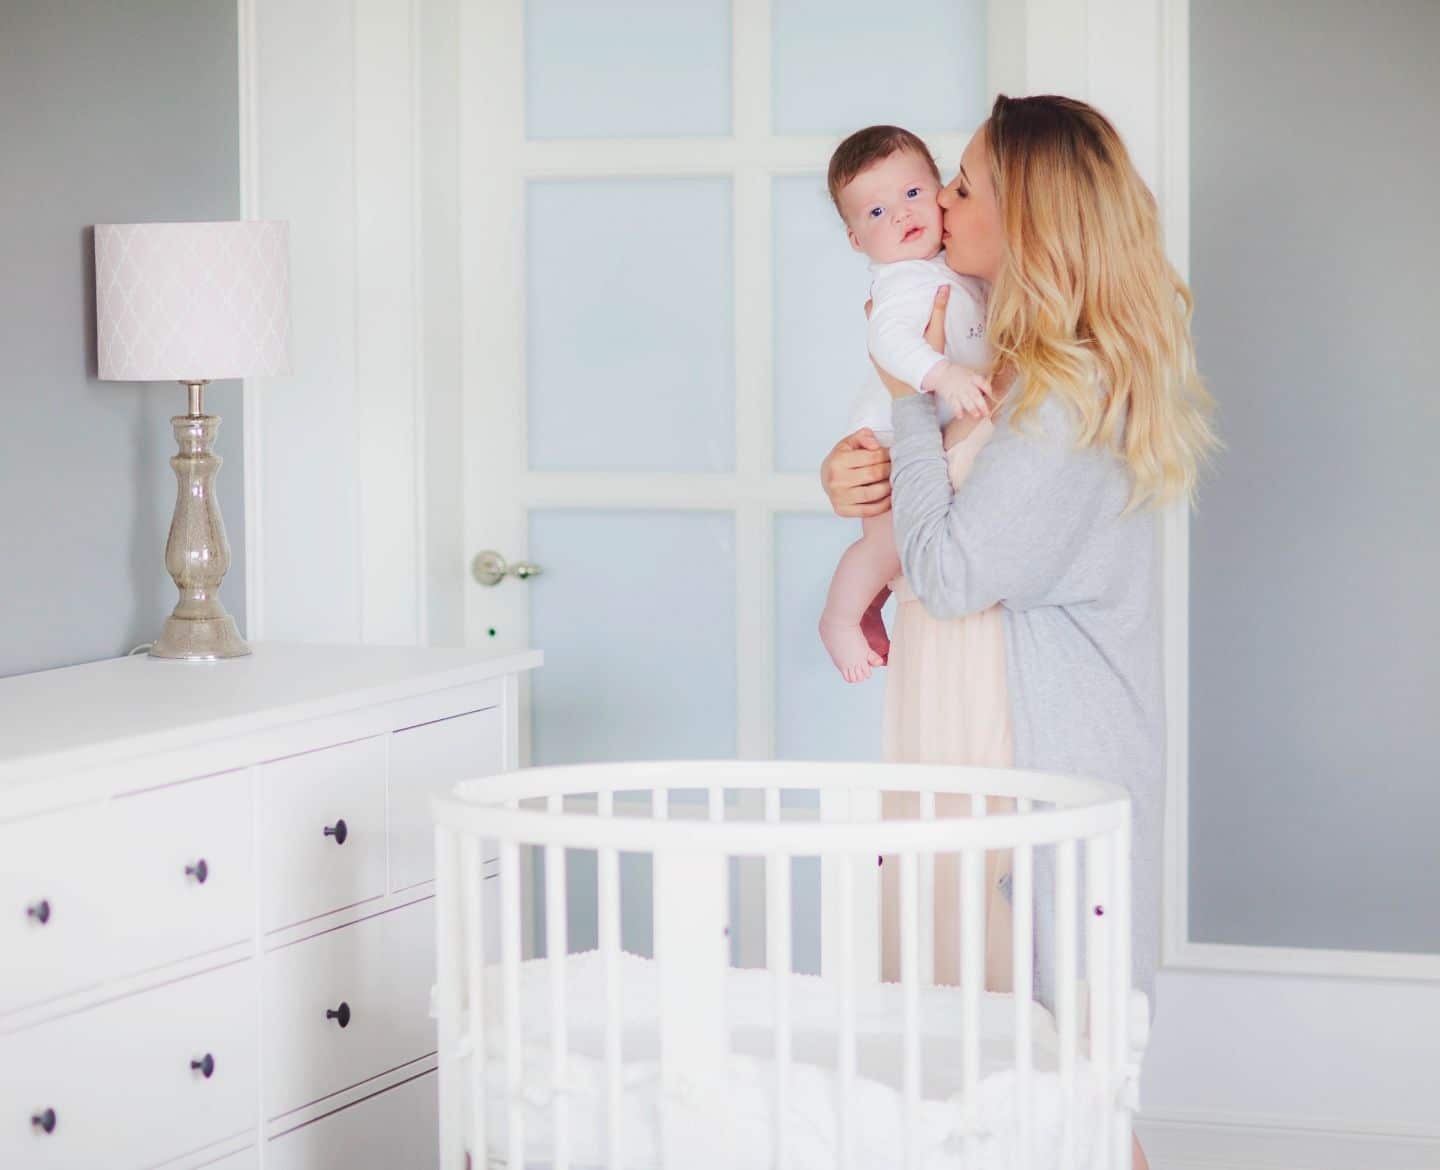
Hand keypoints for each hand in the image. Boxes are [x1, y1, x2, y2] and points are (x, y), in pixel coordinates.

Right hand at [820, 428, 891, 517]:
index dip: (887, 455)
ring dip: (889, 487)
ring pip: (873, 494)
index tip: (893, 455)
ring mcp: (839, 497)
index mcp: (838, 461)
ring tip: (895, 481)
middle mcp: (836, 480)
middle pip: (874, 475)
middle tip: (897, 467)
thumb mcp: (849, 442)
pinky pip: (869, 511)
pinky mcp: (842, 510)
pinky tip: (890, 497)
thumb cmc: (842, 459)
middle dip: (890, 470)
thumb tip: (875, 445)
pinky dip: (883, 505)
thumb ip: (864, 437)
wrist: (826, 478)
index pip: (871, 457)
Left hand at [866, 284, 951, 399]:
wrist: (916, 394)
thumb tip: (943, 288)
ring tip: (890, 314)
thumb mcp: (935, 335)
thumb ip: (938, 310)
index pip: (870, 308)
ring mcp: (875, 353)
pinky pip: (876, 345)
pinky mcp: (878, 361)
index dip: (875, 297)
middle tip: (887, 299)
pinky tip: (891, 334)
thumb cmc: (926, 365)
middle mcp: (875, 342)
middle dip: (878, 309)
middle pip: (870, 318)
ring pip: (872, 332)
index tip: (880, 288)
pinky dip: (881, 337)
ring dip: (880, 324)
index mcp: (884, 332)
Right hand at [928, 361, 992, 418]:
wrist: (941, 372)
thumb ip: (978, 381)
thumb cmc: (957, 372)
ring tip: (976, 415)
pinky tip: (960, 416)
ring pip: (966, 401)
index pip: (983, 384)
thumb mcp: (970, 372)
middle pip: (976, 396)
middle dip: (982, 405)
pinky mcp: (950, 395)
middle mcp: (967, 385)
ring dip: (972, 409)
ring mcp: (958, 391)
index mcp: (973, 378)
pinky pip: (954, 404)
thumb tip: (987, 391)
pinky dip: (957, 411)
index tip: (992, 398)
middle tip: (986, 413)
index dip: (989, 391)